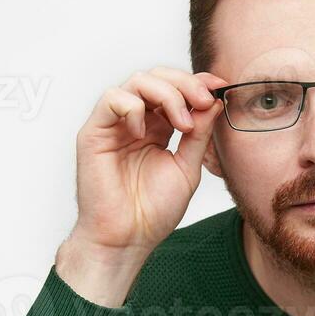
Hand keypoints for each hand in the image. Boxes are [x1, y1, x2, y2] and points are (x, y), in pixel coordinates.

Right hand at [57, 67, 228, 304]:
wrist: (128, 238)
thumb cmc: (153, 211)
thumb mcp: (187, 167)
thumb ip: (199, 134)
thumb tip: (214, 101)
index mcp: (158, 128)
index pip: (176, 90)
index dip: (198, 82)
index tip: (220, 87)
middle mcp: (136, 121)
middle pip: (158, 77)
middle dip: (185, 84)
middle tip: (204, 102)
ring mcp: (115, 124)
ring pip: (138, 81)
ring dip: (166, 94)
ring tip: (182, 123)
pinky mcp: (94, 132)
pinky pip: (111, 98)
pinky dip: (132, 106)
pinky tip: (143, 131)